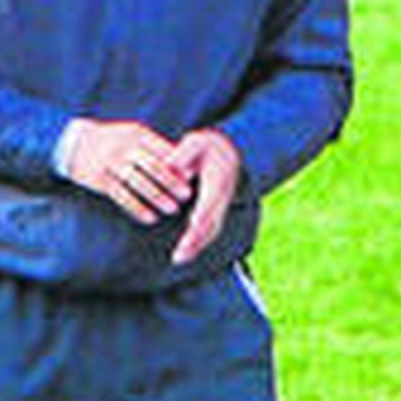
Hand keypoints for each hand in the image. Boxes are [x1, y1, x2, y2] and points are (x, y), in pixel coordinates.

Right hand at [65, 120, 194, 225]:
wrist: (76, 143)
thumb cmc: (114, 140)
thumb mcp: (134, 134)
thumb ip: (156, 147)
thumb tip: (186, 166)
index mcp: (137, 134)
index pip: (162, 150)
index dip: (179, 165)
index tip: (193, 178)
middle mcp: (124, 147)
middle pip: (153, 166)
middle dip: (172, 182)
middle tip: (187, 196)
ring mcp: (111, 164)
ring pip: (138, 182)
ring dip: (158, 197)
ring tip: (173, 209)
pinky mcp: (101, 179)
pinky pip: (122, 196)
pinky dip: (137, 208)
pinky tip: (150, 218)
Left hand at [166, 129, 242, 264]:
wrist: (226, 152)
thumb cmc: (207, 146)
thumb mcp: (196, 142)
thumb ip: (184, 154)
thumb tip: (174, 169)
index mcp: (218, 179)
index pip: (211, 199)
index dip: (204, 213)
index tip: (194, 224)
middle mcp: (222, 197)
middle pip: (212, 221)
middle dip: (196, 239)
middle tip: (180, 253)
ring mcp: (221, 206)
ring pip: (212, 230)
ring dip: (196, 246)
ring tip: (179, 258)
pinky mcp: (217, 213)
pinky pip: (211, 231)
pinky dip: (199, 244)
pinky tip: (185, 253)